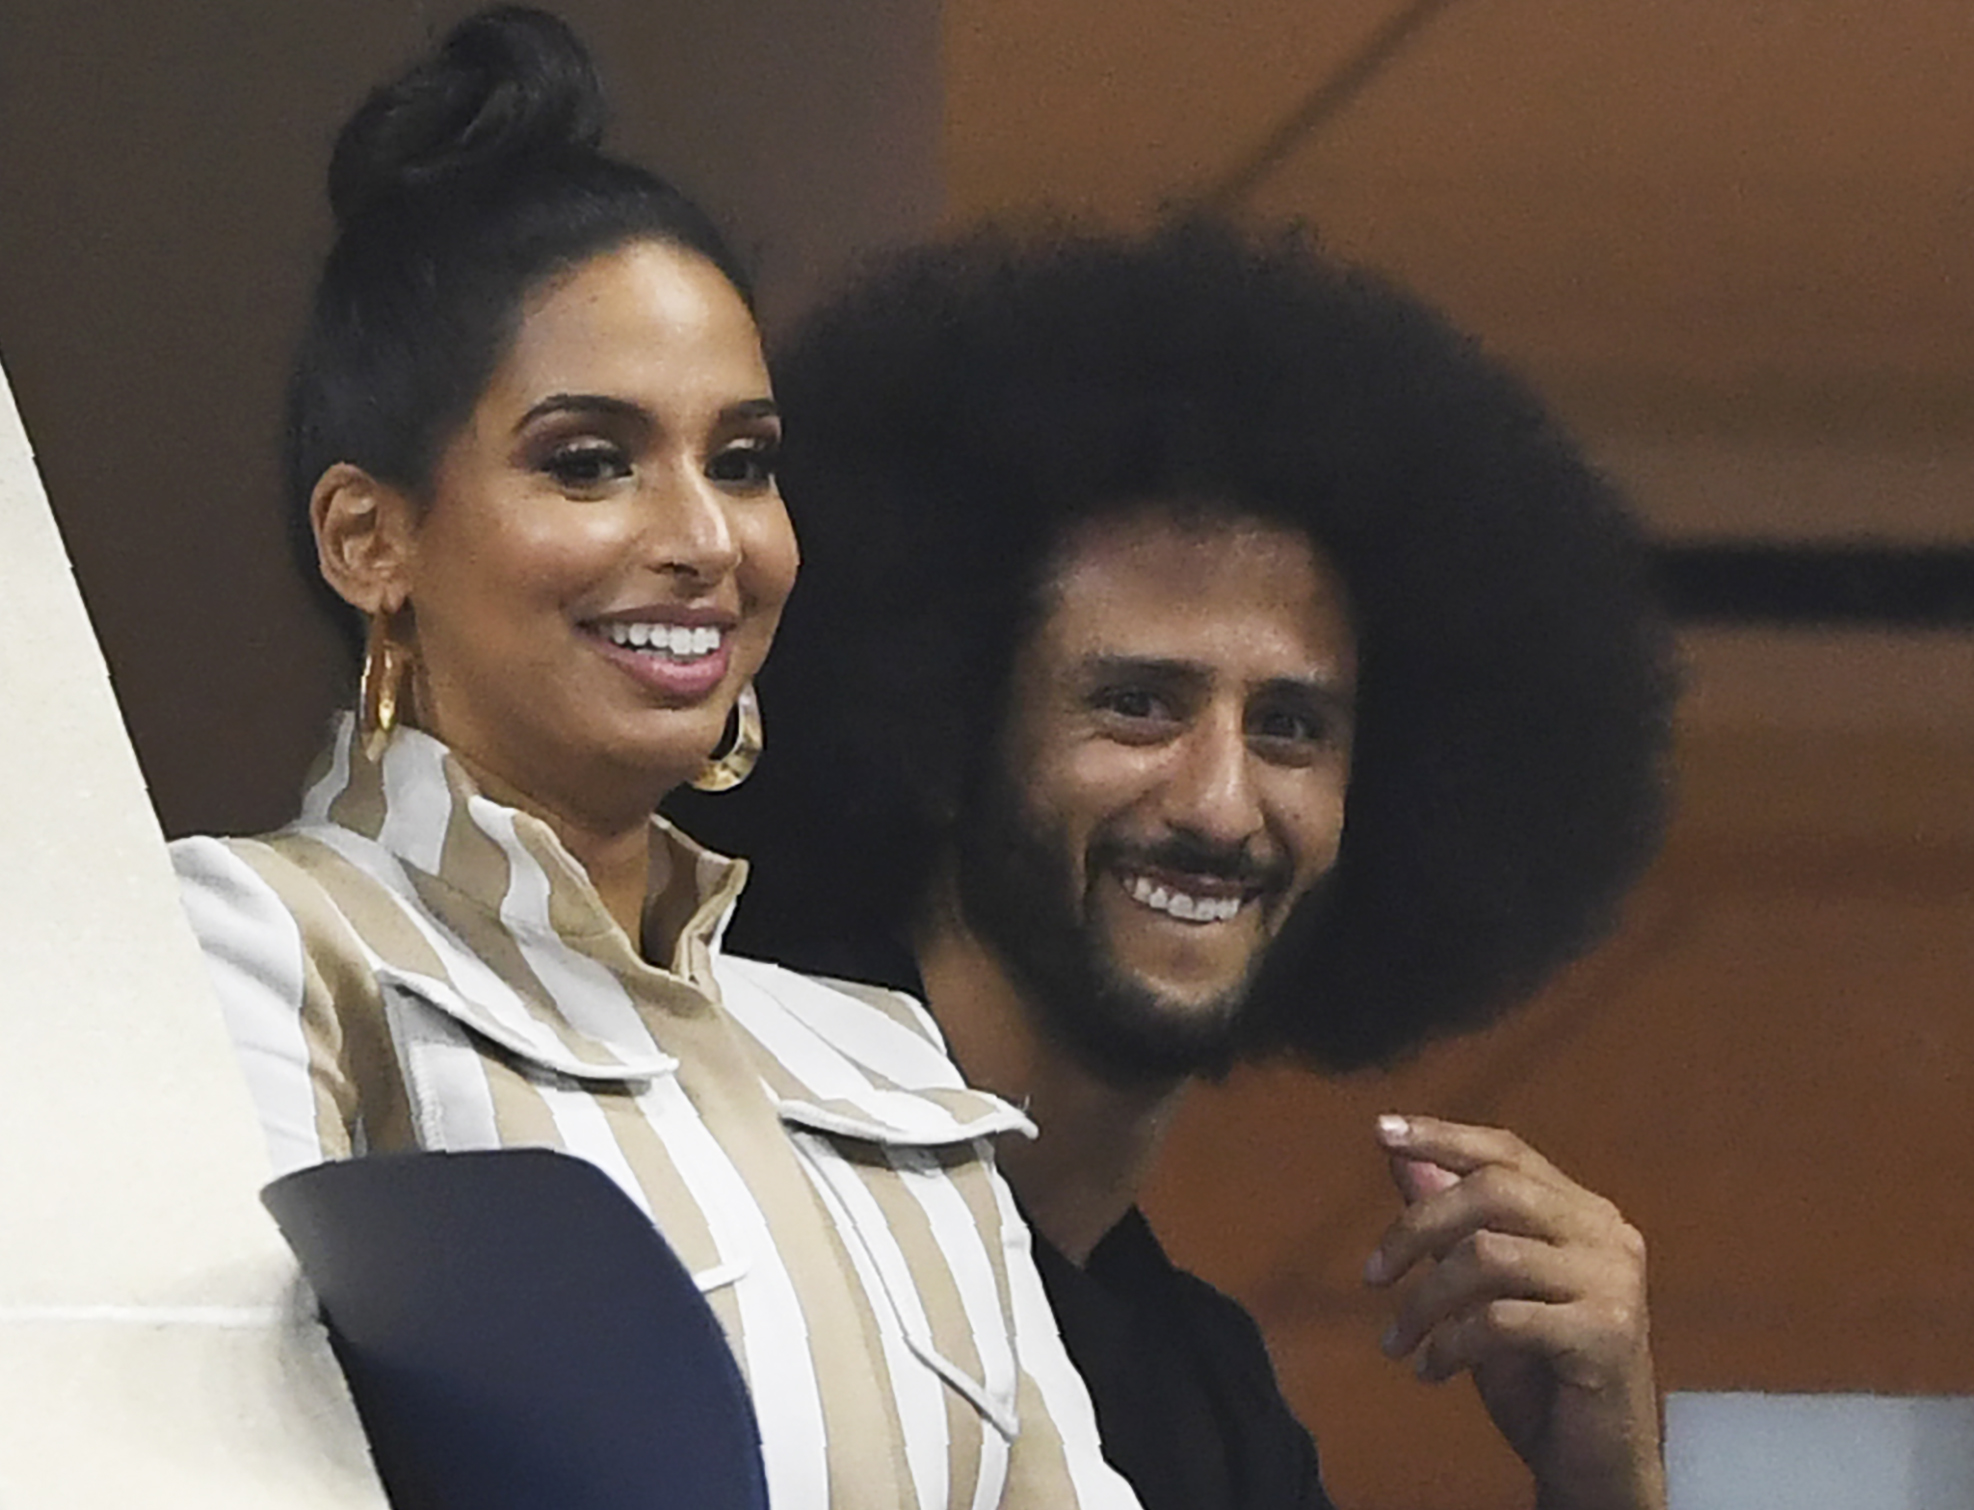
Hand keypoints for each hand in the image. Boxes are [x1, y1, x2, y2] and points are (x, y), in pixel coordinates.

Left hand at [1361, 1114, 1665, 1509]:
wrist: (1596, 1462)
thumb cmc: (1538, 1371)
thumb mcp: (1482, 1290)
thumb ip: (1451, 1223)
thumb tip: (1402, 1158)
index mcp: (1582, 1212)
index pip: (1506, 1152)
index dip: (1442, 1136)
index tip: (1381, 1130)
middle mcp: (1606, 1234)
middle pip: (1493, 1191)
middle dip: (1417, 1225)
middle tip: (1371, 1274)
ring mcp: (1612, 1282)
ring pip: (1488, 1255)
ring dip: (1424, 1300)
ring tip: (1397, 1341)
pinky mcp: (1606, 1334)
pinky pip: (1501, 1320)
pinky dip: (1450, 1344)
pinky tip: (1430, 1371)